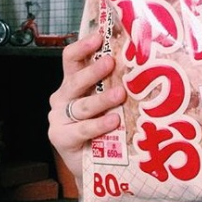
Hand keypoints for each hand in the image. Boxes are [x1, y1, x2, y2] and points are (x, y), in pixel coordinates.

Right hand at [48, 32, 126, 184]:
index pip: (71, 59)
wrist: (92, 165)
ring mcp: (59, 118)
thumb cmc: (103, 128)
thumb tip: (142, 63)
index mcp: (72, 83)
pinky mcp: (61, 138)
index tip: (99, 36)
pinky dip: (99, 125)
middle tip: (111, 62)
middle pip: (75, 79)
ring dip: (102, 99)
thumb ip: (113, 85)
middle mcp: (62, 97)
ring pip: (82, 105)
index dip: (82, 46)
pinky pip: (82, 129)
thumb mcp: (106, 103)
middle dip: (94, 70)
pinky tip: (113, 121)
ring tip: (120, 94)